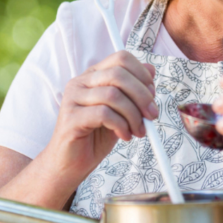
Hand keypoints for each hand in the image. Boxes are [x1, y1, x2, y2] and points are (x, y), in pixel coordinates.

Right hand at [40, 51, 156, 185]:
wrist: (72, 164)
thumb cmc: (97, 136)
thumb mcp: (121, 110)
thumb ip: (133, 90)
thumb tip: (151, 70)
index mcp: (93, 75)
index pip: (121, 58)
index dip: (141, 74)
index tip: (152, 95)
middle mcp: (80, 82)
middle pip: (118, 74)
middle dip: (142, 96)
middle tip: (152, 116)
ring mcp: (72, 99)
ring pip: (113, 94)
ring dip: (133, 115)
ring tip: (138, 131)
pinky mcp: (70, 118)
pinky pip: (104, 114)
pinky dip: (121, 125)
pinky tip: (124, 136)